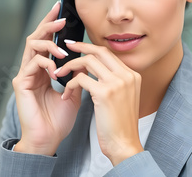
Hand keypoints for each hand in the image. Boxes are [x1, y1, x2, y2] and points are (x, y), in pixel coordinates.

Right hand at [12, 2, 82, 155]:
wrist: (48, 140)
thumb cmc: (58, 120)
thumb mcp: (74, 93)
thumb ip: (76, 75)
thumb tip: (86, 59)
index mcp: (43, 70)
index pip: (46, 42)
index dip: (52, 26)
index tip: (62, 12)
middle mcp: (32, 70)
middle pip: (36, 38)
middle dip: (48, 24)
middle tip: (61, 17)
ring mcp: (25, 75)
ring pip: (31, 46)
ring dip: (49, 43)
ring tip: (63, 50)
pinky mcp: (21, 84)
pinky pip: (32, 64)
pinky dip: (46, 63)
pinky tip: (57, 71)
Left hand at [57, 41, 143, 165]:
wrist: (124, 144)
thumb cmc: (119, 125)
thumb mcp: (122, 98)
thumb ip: (114, 81)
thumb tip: (96, 70)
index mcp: (132, 75)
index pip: (108, 54)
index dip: (91, 48)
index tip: (78, 47)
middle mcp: (127, 76)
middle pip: (99, 51)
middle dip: (80, 47)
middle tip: (66, 47)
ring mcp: (117, 83)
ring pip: (88, 61)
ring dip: (70, 66)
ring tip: (60, 73)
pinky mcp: (105, 93)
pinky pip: (80, 79)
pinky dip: (69, 84)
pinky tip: (65, 94)